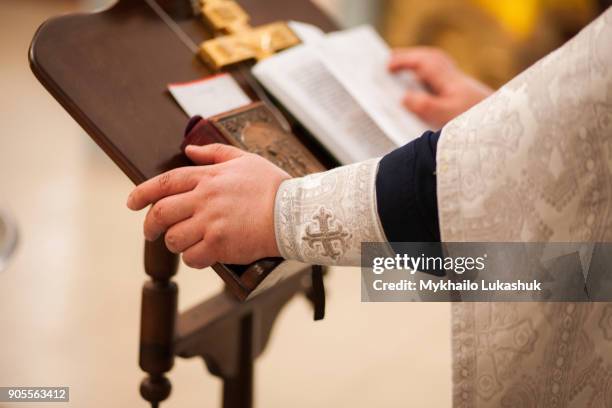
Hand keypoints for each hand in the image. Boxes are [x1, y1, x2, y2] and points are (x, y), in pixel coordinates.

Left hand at [126, 144, 289, 267]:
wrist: (294, 212)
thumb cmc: (272, 186)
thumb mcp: (244, 159)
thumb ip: (214, 153)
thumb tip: (188, 149)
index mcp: (207, 177)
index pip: (164, 183)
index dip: (142, 193)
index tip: (131, 203)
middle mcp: (204, 199)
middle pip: (161, 213)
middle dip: (149, 226)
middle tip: (150, 232)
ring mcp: (211, 223)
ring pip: (173, 239)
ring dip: (175, 244)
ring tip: (186, 244)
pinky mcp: (220, 245)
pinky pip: (192, 257)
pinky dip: (194, 259)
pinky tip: (204, 255)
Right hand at [389, 47, 492, 127]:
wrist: (505, 126)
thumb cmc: (476, 122)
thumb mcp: (446, 117)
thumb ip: (424, 106)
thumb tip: (404, 97)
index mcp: (450, 81)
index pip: (424, 62)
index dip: (404, 61)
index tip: (387, 66)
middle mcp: (456, 79)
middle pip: (430, 60)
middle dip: (409, 59)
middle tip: (389, 63)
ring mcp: (461, 86)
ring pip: (437, 68)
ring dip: (419, 66)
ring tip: (401, 72)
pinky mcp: (464, 96)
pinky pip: (442, 79)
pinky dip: (428, 78)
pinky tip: (421, 88)